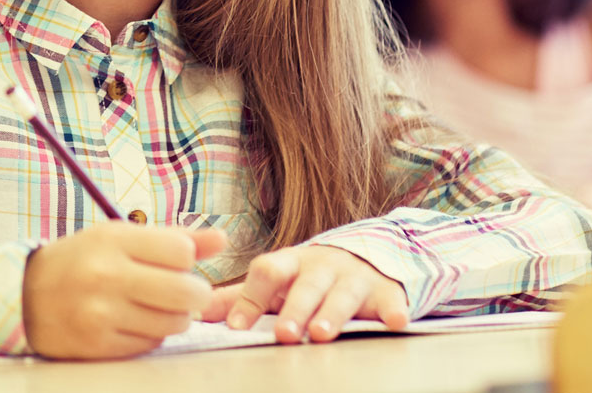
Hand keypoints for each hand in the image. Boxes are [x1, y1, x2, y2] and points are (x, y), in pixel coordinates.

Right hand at [22, 222, 224, 359]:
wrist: (24, 296)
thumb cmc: (80, 261)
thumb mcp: (117, 237)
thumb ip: (171, 239)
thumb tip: (224, 240)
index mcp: (111, 239)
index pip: (181, 250)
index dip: (185, 258)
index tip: (173, 260)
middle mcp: (107, 275)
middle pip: (187, 291)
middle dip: (194, 292)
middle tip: (183, 290)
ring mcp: (102, 313)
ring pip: (175, 322)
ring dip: (175, 316)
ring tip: (155, 305)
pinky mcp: (100, 345)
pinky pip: (152, 343)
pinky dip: (151, 334)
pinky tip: (133, 321)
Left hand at [203, 244, 408, 343]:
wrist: (366, 256)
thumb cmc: (309, 278)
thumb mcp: (277, 282)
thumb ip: (240, 298)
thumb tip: (196, 310)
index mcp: (290, 263)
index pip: (266, 272)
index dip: (249, 298)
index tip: (234, 327)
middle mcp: (321, 267)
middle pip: (304, 286)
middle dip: (293, 309)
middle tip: (284, 334)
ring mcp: (354, 278)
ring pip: (342, 295)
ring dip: (331, 314)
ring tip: (321, 335)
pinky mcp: (385, 291)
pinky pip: (390, 300)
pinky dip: (393, 310)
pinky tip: (395, 321)